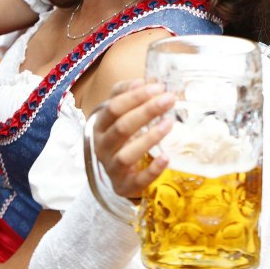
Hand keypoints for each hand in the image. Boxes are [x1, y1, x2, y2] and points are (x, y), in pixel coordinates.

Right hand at [91, 79, 173, 197]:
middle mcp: (102, 147)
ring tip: (169, 123)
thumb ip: (125, 94)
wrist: (120, 172)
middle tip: (169, 100)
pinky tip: (166, 157)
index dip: (135, 97)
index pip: (113, 108)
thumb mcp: (120, 114)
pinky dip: (152, 170)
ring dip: (149, 138)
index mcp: (100, 126)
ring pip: (126, 154)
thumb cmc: (123, 136)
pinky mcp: (124, 186)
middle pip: (121, 128)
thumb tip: (139, 82)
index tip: (158, 87)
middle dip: (146, 111)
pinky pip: (138, 180)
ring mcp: (111, 168)